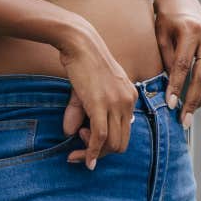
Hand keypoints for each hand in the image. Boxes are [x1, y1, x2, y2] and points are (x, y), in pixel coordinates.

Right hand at [57, 23, 137, 168]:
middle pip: (122, 143)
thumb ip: (81, 112)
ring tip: (77, 144)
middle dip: (101, 153)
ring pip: (112, 144)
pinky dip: (90, 151)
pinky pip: (99, 137)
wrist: (80, 43)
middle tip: (81, 147)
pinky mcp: (101, 104)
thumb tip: (70, 133)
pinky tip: (81, 157)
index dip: (107, 145)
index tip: (86, 139)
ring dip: (93, 153)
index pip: (125, 132)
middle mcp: (128, 101)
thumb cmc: (83, 63)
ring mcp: (117, 103)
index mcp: (130, 97)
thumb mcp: (87, 90)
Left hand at [151, 0, 200, 125]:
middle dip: (193, 99)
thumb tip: (170, 89)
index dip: (177, 87)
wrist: (182, 0)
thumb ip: (167, 60)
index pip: (183, 65)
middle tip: (183, 119)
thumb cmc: (166, 20)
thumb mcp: (161, 36)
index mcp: (190, 31)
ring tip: (192, 113)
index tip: (170, 105)